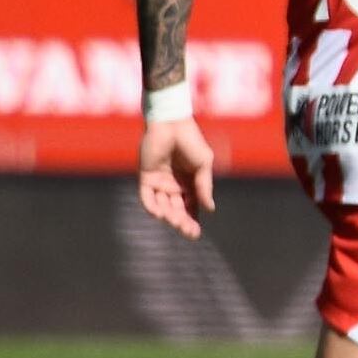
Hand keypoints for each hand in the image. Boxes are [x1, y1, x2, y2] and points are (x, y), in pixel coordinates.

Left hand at [137, 117, 217, 239]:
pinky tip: (159, 213)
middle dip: (181, 222)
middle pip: (177, 210)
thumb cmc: (191, 141)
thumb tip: (210, 209)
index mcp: (190, 184)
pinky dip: (151, 206)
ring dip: (168, 216)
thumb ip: (204, 186)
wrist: (172, 123)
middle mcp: (175, 186)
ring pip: (163, 206)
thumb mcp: (204, 164)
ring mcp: (160, 182)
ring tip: (174, 220)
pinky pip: (147, 197)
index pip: (191, 208)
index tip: (195, 233)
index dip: (193, 221)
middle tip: (186, 230)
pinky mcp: (146, 177)